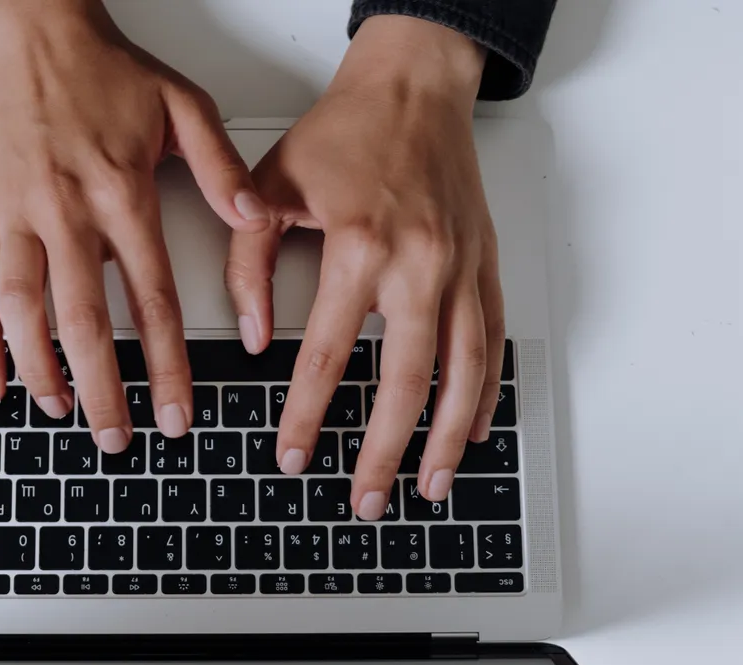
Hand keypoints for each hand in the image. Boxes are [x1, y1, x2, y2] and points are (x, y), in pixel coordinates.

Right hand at [0, 0, 268, 451]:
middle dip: (102, 389)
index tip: (178, 410)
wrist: (33, 34)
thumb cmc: (106, 72)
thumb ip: (220, 165)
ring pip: (22, 310)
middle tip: (118, 438)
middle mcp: (64, 210)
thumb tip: (254, 214)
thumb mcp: (182, 104)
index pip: (150, 296)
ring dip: (41, 369)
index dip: (167, 363)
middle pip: (83, 319)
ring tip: (62, 411)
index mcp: (119, 190)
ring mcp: (17, 216)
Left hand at [226, 16, 502, 518]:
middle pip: (404, 382)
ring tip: (429, 486)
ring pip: (462, 372)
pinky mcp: (484, 265)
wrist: (414, 86)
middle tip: (368, 500)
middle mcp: (419, 264)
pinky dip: (484, 392)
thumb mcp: (270, 187)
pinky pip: (492, 342)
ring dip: (445, 437)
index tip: (293, 455)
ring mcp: (461, 268)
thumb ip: (249, 264)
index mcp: (359, 247)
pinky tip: (470, 427)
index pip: (326, 357)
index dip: (306, 416)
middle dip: (383, 452)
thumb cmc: (347, 131)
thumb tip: (253, 334)